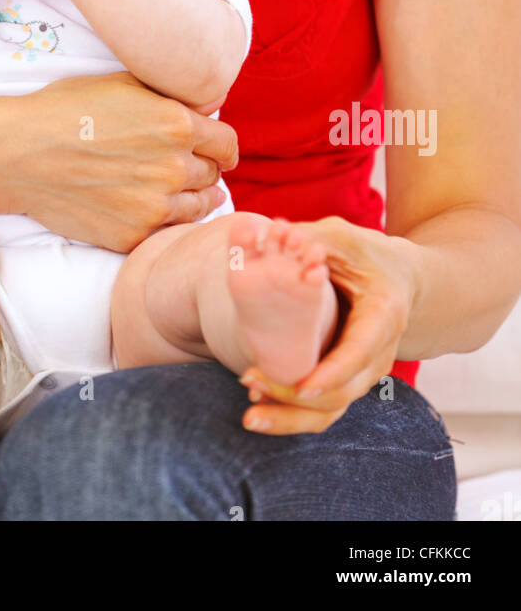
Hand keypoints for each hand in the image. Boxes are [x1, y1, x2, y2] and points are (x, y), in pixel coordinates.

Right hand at [0, 71, 239, 251]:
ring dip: (188, 197)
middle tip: (176, 164)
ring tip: (165, 188)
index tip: (215, 151)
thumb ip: (170, 97)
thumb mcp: (123, 83)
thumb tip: (203, 108)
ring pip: (197, 206)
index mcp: (177, 125)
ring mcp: (154, 206)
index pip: (228, 145)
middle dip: (200, 168)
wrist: (19, 153)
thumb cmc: (67, 109)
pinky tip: (139, 204)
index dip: (221, 147)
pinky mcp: (132, 235)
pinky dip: (160, 220)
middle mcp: (173, 167)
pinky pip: (165, 231)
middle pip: (213, 175)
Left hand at [238, 216, 417, 434]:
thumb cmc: (367, 255)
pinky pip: (323, 410)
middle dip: (295, 396)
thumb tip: (271, 233)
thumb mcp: (342, 237)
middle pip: (342, 392)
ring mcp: (364, 373)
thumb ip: (309, 238)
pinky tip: (259, 409)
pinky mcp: (346, 381)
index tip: (303, 384)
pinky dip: (292, 414)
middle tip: (250, 381)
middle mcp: (379, 353)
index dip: (332, 371)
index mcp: (382, 314)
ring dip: (290, 416)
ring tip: (251, 415)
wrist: (399, 279)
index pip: (359, 351)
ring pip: (332, 410)